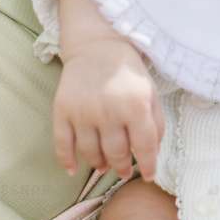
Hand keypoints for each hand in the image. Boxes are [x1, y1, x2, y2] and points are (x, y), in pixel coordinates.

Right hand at [53, 36, 163, 180]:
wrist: (96, 44)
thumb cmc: (128, 69)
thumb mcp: (150, 90)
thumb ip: (156, 121)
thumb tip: (153, 152)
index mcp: (136, 105)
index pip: (144, 147)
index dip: (148, 165)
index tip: (149, 175)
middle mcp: (109, 111)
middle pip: (117, 154)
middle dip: (123, 167)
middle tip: (125, 170)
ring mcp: (83, 112)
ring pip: (91, 154)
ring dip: (100, 164)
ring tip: (105, 166)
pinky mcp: (62, 110)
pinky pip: (62, 144)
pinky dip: (67, 161)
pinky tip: (73, 170)